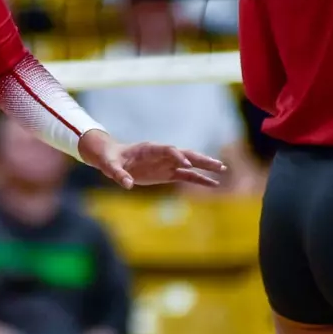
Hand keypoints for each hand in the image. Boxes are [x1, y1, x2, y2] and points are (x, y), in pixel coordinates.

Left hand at [78, 129, 225, 189]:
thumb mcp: (110, 166)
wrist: (112, 158)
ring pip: (190, 164)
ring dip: (205, 167)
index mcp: (150, 148)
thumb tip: (127, 185)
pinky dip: (199, 179)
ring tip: (222, 170)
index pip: (168, 150)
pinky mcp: (167, 173)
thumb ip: (118, 174)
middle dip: (201, 159)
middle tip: (218, 164)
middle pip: (185, 154)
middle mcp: (162, 154)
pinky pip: (186, 176)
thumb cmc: (110, 159)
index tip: (186, 164)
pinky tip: (213, 184)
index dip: (178, 156)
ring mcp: (166, 164)